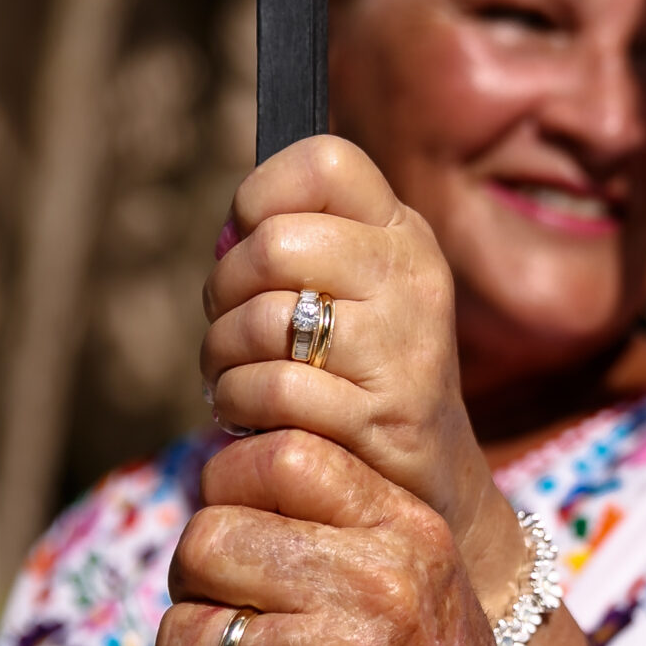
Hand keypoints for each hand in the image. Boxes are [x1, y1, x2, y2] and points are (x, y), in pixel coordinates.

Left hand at [154, 427, 554, 645]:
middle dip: (200, 589)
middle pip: (206, 541)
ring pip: (181, 637)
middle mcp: (371, 593)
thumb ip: (344, 530)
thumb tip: (220, 491)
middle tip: (235, 629)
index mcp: (407, 538)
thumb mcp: (429, 588)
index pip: (279, 457)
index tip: (241, 538)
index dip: (231, 490)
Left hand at [202, 135, 525, 612]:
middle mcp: (413, 277)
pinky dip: (239, 406)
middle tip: (233, 329)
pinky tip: (252, 417)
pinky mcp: (384, 414)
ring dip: (222, 356)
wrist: (423, 484)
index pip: (324, 160)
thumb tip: (230, 234)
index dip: (262, 195)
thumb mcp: (344, 294)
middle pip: (277, 243)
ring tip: (237, 377)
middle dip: (225, 290)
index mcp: (402, 232)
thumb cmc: (354, 378)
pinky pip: (274, 390)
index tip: (251, 243)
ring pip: (266, 318)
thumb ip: (291, 250)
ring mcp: (406, 345)